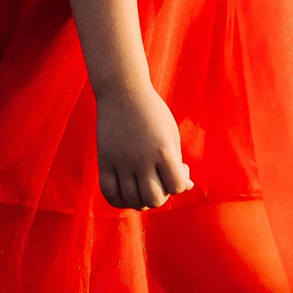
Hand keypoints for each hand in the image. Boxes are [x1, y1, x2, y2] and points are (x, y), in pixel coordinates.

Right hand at [95, 88, 191, 210]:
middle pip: (153, 199)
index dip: (180, 184)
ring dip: (141, 200)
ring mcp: (121, 162)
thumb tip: (187, 187)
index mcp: (163, 150)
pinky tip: (127, 192)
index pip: (176, 186)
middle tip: (160, 181)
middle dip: (161, 196)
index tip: (178, 168)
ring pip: (132, 200)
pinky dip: (119, 200)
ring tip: (144, 186)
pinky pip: (109, 193)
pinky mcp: (104, 161)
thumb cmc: (152, 112)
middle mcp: (141, 159)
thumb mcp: (171, 134)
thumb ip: (177, 162)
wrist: (123, 91)